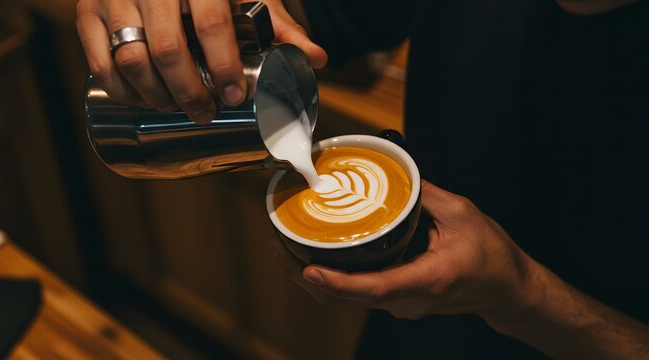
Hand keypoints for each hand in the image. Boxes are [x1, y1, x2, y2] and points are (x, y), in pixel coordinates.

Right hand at [76, 0, 326, 123]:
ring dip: (154, 96)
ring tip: (176, 109)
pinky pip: (98, 59)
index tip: (234, 95)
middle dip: (189, 92)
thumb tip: (318, 59)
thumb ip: (278, 25)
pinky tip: (140, 100)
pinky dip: (119, 88)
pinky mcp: (88, 10)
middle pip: (167, 49)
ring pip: (130, 57)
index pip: (212, 24)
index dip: (224, 66)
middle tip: (205, 112)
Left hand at [275, 180, 538, 320]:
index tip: (306, 268)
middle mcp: (408, 299)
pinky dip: (331, 279)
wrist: (507, 289)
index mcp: (427, 278)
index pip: (374, 287)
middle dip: (307, 275)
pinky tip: (315, 256)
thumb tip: (393, 169)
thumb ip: (425, 193)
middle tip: (278, 244)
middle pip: (347, 297)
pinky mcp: (397, 300)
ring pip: (347, 299)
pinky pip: (357, 294)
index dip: (337, 281)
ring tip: (286, 249)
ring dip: (313, 279)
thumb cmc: (491, 256)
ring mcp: (400, 305)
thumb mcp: (462, 214)